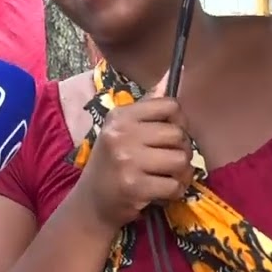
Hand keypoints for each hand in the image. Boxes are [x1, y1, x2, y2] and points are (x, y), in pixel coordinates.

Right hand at [71, 72, 194, 233]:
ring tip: (166, 177)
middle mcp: (121, 133)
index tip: (168, 136)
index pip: (170, 105)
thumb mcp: (124, 129)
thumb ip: (151, 104)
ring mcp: (126, 160)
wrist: (91, 203)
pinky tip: (161, 192)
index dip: (178, 122)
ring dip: (181, 174)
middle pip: (178, 134)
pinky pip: (174, 185)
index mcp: (121, 115)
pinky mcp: (133, 186)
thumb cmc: (113, 162)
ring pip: (180, 160)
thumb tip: (176, 69)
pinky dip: (174, 192)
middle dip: (181, 151)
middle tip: (167, 162)